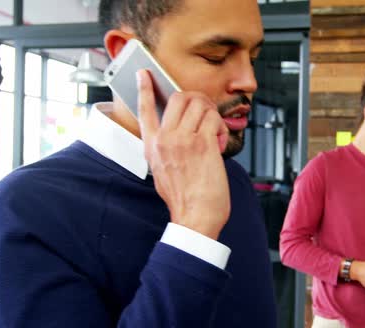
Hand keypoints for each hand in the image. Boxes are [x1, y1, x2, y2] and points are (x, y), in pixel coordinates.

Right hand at [137, 69, 229, 239]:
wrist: (195, 217)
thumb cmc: (184, 198)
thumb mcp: (163, 170)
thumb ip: (166, 149)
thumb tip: (180, 132)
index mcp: (152, 146)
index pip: (144, 109)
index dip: (145, 88)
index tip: (144, 73)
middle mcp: (164, 139)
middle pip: (179, 97)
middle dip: (198, 98)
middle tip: (206, 112)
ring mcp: (183, 140)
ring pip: (200, 104)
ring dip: (212, 113)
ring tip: (214, 131)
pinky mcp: (203, 144)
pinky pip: (213, 118)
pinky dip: (220, 125)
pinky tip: (219, 140)